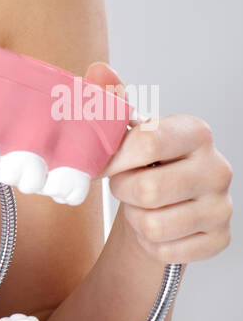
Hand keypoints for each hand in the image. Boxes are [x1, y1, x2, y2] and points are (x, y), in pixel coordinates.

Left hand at [88, 62, 232, 262]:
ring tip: (141, 205)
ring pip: (154, 225)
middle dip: (124, 190)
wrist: (166, 203)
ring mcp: (222, 206)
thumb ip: (111, 100)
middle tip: (124, 185)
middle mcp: (217, 168)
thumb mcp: (130, 129)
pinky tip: (156, 225)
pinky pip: (165, 250)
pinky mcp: (219, 239)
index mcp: (196, 132)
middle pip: (148, 190)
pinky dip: (149, 243)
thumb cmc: (147, 161)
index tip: (102, 165)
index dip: (113, 159)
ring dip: (135, 219)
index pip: (146, 144)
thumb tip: (98, 70)